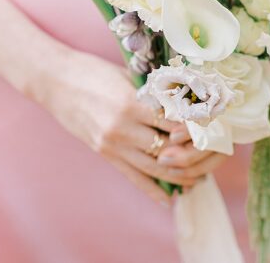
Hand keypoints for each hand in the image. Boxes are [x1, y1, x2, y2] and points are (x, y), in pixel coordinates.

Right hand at [37, 50, 225, 203]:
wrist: (55, 82)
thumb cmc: (95, 72)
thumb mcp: (128, 77)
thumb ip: (154, 94)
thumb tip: (186, 103)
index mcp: (132, 103)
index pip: (173, 122)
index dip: (195, 129)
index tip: (214, 132)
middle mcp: (122, 128)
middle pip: (167, 149)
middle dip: (192, 155)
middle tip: (212, 158)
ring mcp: (111, 144)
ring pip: (152, 167)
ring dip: (177, 176)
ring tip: (197, 180)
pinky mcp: (103, 153)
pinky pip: (132, 176)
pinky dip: (151, 189)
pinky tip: (167, 198)